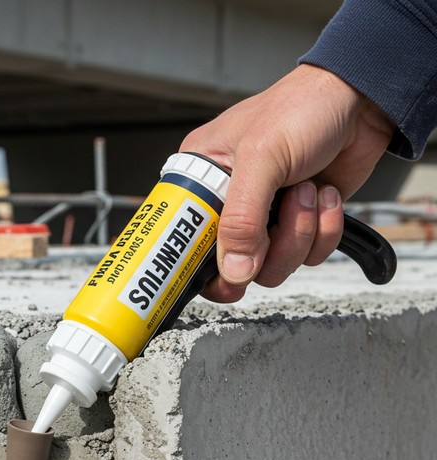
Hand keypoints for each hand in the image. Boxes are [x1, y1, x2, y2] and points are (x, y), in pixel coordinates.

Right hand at [180, 64, 394, 301]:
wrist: (361, 99)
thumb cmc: (303, 107)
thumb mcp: (261, 157)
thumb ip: (242, 220)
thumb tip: (233, 271)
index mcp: (203, 183)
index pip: (187, 243)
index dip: (202, 265)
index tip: (227, 270)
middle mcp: (230, 206)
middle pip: (233, 266)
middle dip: (268, 249)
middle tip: (280, 218)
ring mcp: (266, 218)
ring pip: (274, 267)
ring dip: (300, 233)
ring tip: (307, 191)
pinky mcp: (299, 224)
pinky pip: (308, 257)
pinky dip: (325, 231)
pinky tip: (326, 195)